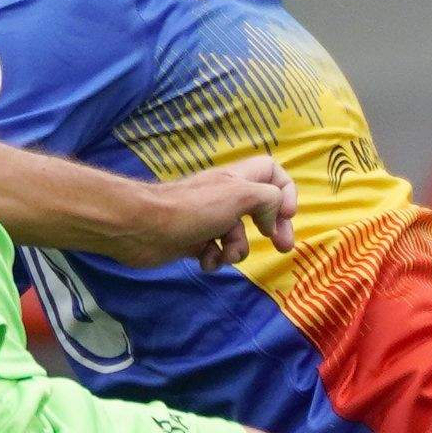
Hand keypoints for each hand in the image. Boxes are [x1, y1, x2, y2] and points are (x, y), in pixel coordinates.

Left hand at [135, 157, 295, 269]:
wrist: (144, 228)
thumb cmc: (193, 209)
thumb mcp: (240, 196)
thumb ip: (268, 199)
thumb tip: (272, 217)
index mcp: (238, 179)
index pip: (272, 172)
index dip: (286, 191)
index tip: (287, 214)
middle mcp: (225, 196)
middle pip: (261, 209)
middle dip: (272, 229)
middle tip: (282, 247)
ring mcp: (209, 219)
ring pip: (238, 237)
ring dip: (236, 250)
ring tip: (224, 253)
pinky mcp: (194, 241)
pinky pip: (216, 252)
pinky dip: (214, 258)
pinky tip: (204, 260)